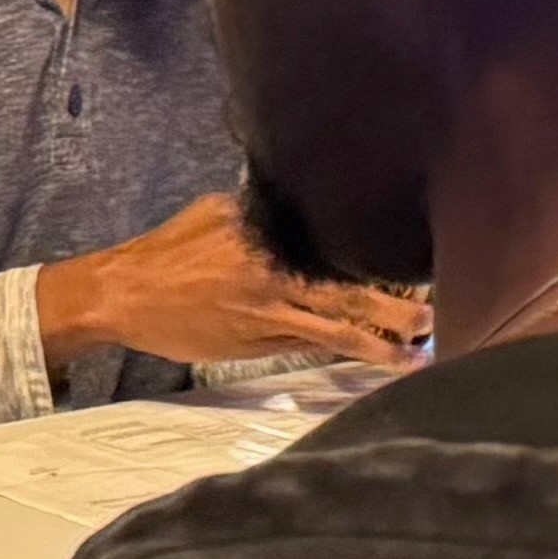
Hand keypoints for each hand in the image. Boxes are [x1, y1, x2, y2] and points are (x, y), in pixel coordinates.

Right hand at [38, 192, 432, 376]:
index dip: (374, 255)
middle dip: (393, 309)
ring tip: (417, 355)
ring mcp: (266, 318)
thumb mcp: (215, 212)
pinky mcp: (255, 346)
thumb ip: (261, 212)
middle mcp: (272, 278)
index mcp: (265, 238)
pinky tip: (371, 359)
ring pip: (333, 332)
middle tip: (432, 318)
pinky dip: (341, 351)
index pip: (331, 245)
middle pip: (345, 294)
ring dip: (378, 345)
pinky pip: (308, 347)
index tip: (414, 258)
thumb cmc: (170, 251)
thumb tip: (298, 199)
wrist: (125, 296)